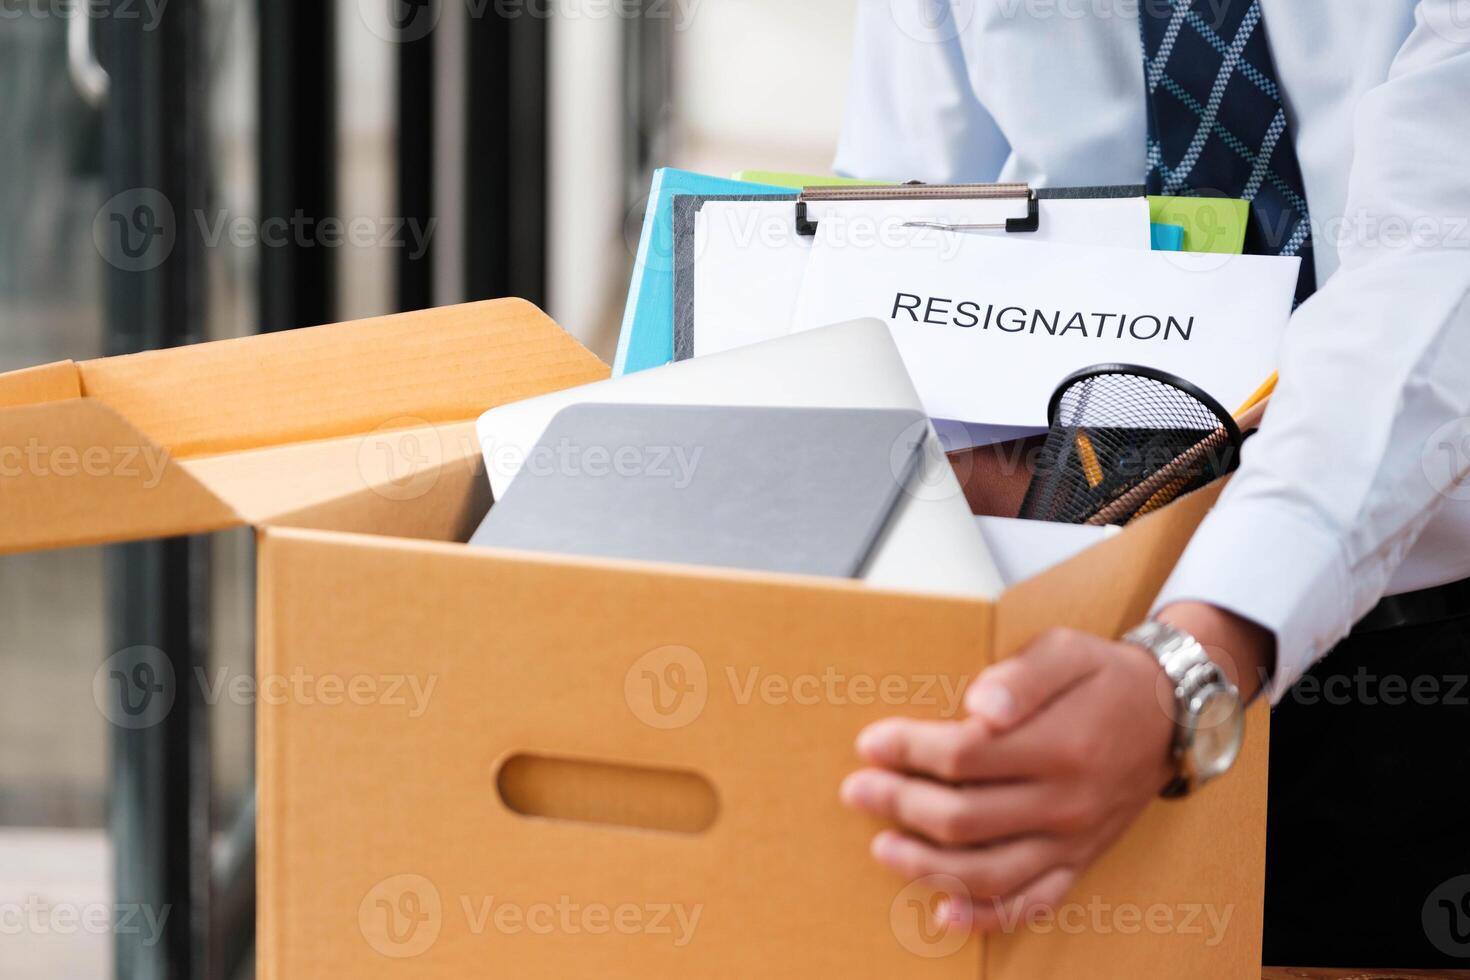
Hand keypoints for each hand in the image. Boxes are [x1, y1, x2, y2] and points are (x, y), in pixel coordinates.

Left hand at [839, 603, 1271, 932]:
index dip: (909, 750)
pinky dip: (987, 915)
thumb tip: (979, 703)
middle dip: (899, 804)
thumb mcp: (1066, 652)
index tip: (871, 742)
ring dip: (926, 865)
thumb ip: (1021, 676)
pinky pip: (1033, 903)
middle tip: (857, 790)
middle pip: (964, 818)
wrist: (1171, 715)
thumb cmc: (1105, 676)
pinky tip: (944, 912)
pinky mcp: (1079, 862)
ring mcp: (1074, 840)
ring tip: (882, 847)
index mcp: (1061, 746)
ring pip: (989, 871)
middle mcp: (1067, 803)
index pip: (964, 757)